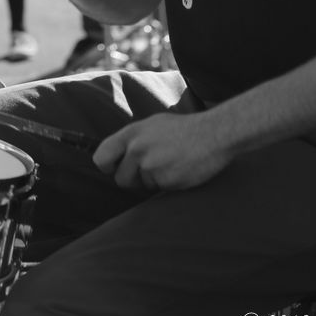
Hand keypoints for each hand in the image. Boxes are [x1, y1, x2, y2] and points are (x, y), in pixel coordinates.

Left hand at [93, 111, 232, 191]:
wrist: (214, 134)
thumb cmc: (185, 129)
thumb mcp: (154, 125)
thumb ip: (134, 140)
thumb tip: (118, 155)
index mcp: (132, 133)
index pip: (101, 157)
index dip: (107, 166)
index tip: (115, 167)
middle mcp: (138, 149)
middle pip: (121, 179)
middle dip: (134, 180)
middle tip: (153, 168)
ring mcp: (151, 166)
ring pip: (142, 186)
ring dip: (153, 182)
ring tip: (171, 164)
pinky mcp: (165, 181)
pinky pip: (159, 191)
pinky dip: (168, 186)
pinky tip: (180, 171)